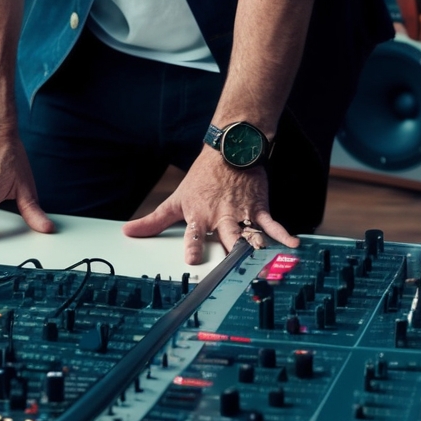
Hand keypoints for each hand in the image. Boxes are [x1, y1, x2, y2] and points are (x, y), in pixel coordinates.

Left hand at [121, 146, 298, 264]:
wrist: (229, 150)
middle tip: (234, 269)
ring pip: (249, 233)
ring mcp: (241, 213)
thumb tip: (127, 232)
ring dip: (257, 247)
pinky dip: (283, 235)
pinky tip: (294, 245)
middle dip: (230, 252)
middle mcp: (220, 216)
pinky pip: (272, 224)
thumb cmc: (201, 179)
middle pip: (226, 237)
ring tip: (265, 263)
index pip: (193, 234)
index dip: (192, 246)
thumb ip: (154, 221)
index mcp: (199, 216)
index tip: (191, 261)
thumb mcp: (176, 199)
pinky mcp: (259, 208)